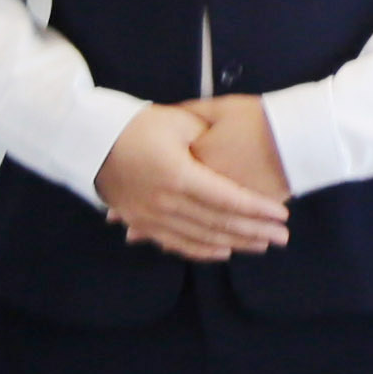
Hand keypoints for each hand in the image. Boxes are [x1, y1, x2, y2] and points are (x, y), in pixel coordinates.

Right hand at [94, 102, 294, 261]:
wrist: (90, 140)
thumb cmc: (138, 125)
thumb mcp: (179, 122)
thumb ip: (209, 141)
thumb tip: (238, 157)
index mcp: (178, 174)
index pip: (227, 198)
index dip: (257, 208)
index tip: (282, 214)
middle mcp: (165, 202)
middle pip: (218, 223)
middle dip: (254, 231)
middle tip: (282, 236)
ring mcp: (151, 217)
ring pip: (200, 238)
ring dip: (234, 243)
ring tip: (262, 245)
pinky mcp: (141, 223)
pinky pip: (176, 243)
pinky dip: (202, 250)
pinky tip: (224, 252)